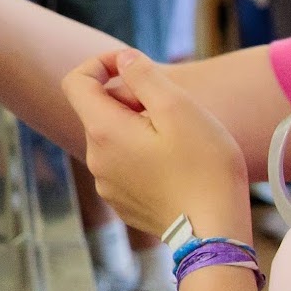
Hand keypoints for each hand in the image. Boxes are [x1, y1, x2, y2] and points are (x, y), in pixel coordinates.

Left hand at [61, 48, 250, 236]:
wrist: (214, 231)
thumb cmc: (203, 166)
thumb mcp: (178, 107)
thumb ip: (144, 76)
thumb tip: (123, 59)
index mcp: (103, 132)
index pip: (75, 82)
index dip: (101, 64)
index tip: (133, 66)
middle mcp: (95, 160)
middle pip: (99, 110)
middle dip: (130, 99)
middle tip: (172, 110)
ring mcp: (107, 185)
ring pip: (114, 138)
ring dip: (139, 127)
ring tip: (178, 140)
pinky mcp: (123, 203)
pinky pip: (124, 164)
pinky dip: (143, 154)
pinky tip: (176, 166)